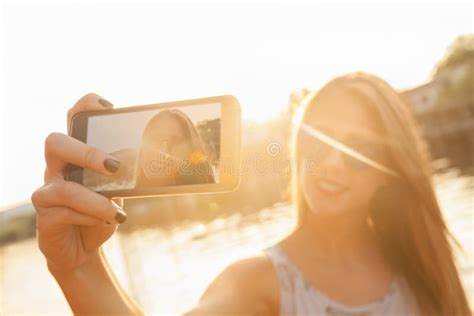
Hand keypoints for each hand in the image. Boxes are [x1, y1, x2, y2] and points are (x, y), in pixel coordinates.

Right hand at [31, 93, 126, 273]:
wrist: (85, 248)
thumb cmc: (101, 212)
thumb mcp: (118, 190)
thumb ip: (126, 175)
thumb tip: (155, 161)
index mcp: (76, 155)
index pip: (73, 119)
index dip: (85, 106)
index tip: (108, 107)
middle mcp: (57, 169)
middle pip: (55, 142)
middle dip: (85, 152)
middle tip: (114, 166)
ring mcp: (47, 192)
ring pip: (63, 187)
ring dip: (95, 200)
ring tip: (116, 211)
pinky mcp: (45, 218)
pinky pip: (64, 213)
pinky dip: (90, 217)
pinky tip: (106, 222)